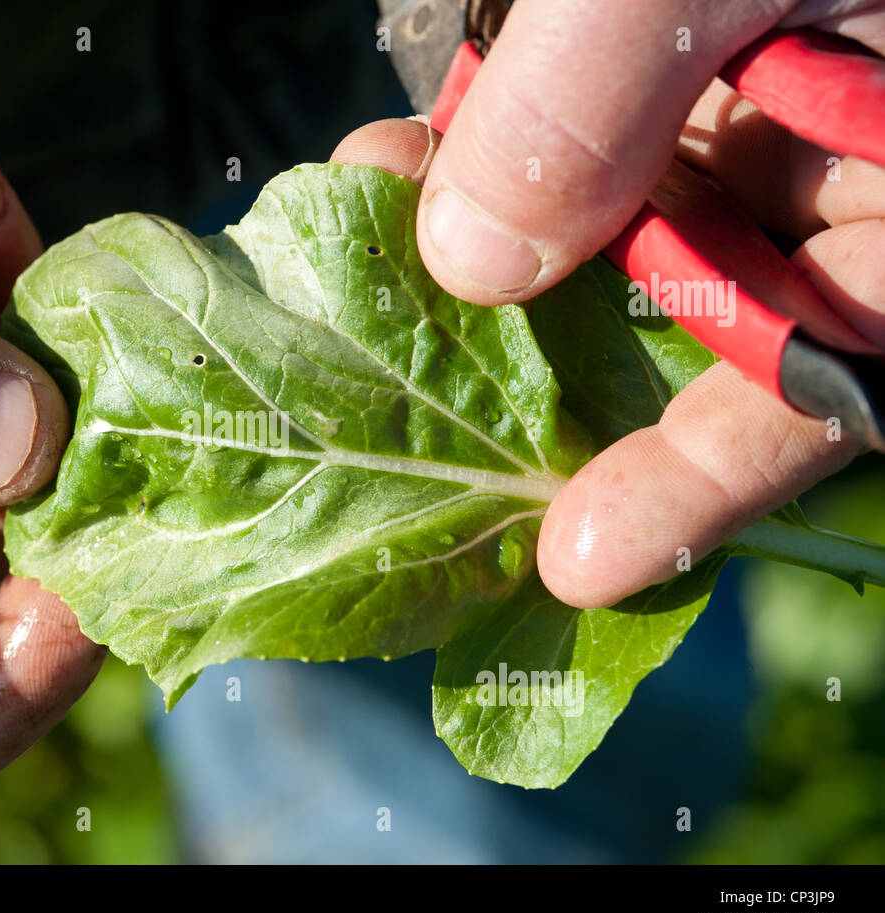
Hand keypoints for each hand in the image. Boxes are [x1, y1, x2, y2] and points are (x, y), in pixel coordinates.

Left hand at [335, 0, 884, 607]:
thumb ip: (611, 84)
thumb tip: (473, 258)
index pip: (820, 391)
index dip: (698, 489)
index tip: (577, 559)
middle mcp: (842, 174)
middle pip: (700, 327)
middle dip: (545, 363)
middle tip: (404, 389)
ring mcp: (766, 119)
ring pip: (626, 233)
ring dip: (490, 251)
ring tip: (360, 248)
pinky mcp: (685, 69)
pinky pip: (591, 145)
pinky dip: (499, 157)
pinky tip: (403, 156)